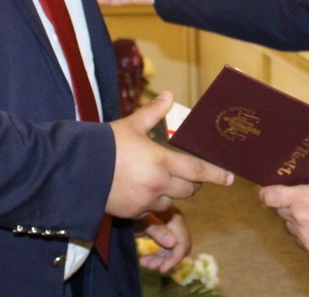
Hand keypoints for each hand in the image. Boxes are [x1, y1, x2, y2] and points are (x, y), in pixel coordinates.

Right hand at [108, 91, 232, 217]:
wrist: (78, 169)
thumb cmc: (106, 143)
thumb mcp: (131, 125)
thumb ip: (153, 112)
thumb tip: (169, 95)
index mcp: (161, 160)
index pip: (197, 170)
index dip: (216, 174)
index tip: (230, 178)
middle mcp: (157, 183)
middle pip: (188, 190)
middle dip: (193, 184)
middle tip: (192, 177)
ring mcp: (145, 201)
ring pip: (171, 202)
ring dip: (172, 194)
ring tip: (163, 182)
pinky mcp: (133, 213)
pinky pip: (152, 211)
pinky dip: (152, 202)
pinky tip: (143, 191)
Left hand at [135, 206, 190, 272]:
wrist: (120, 207)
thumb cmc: (129, 212)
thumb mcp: (142, 223)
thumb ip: (158, 231)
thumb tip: (174, 243)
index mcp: (173, 215)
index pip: (182, 241)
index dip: (175, 257)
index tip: (162, 269)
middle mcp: (175, 220)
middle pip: (180, 246)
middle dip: (168, 259)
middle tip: (152, 267)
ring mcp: (170, 226)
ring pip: (173, 249)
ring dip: (161, 259)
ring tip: (144, 263)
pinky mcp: (164, 232)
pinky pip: (166, 248)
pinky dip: (157, 256)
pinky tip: (144, 260)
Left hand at [259, 176, 308, 255]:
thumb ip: (306, 185)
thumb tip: (293, 182)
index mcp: (300, 198)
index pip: (269, 196)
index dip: (265, 193)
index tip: (265, 192)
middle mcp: (298, 218)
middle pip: (280, 211)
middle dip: (287, 206)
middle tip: (300, 201)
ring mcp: (304, 234)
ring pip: (290, 225)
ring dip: (297, 221)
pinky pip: (301, 238)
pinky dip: (307, 233)